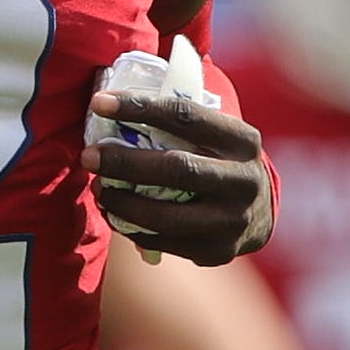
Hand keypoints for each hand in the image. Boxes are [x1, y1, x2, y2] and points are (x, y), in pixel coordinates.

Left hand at [89, 78, 274, 266]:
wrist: (260, 215)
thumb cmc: (220, 161)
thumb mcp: (218, 135)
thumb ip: (181, 118)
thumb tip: (116, 98)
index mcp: (243, 141)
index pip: (186, 116)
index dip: (139, 108)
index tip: (99, 104)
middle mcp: (244, 181)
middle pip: (176, 168)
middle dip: (124, 161)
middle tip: (89, 156)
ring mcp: (232, 221)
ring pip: (165, 215)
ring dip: (122, 201)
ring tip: (98, 188)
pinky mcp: (216, 251)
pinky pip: (162, 241)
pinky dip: (130, 227)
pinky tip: (114, 212)